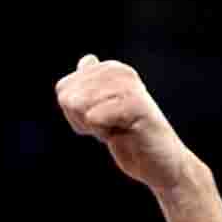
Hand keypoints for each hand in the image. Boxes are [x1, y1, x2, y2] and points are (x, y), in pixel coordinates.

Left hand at [56, 54, 191, 190]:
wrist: (157, 161)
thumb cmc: (127, 135)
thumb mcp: (101, 108)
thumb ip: (88, 85)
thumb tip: (87, 59)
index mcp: (111, 69)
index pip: (63, 89)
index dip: (73, 112)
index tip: (98, 117)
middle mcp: (120, 72)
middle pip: (69, 97)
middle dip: (81, 120)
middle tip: (108, 125)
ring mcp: (129, 87)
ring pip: (79, 105)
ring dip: (93, 127)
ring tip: (117, 128)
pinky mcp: (135, 105)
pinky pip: (94, 117)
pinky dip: (102, 132)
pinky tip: (123, 133)